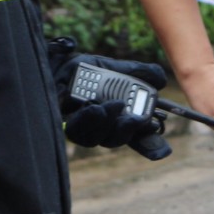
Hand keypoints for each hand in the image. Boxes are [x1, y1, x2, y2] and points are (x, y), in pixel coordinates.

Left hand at [50, 38, 170, 154]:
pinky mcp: (64, 127)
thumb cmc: (77, 69)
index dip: (151, 145)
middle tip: (138, 119)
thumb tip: (162, 79)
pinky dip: (89, 120)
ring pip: (99, 138)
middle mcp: (101, 127)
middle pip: (119, 139)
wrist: (48, 64)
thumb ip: (136, 71)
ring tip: (114, 106)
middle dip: (130, 131)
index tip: (164, 150)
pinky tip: (94, 108)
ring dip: (110, 124)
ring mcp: (82, 129)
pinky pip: (78, 131)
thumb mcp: (110, 66)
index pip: (137, 135)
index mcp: (116, 115)